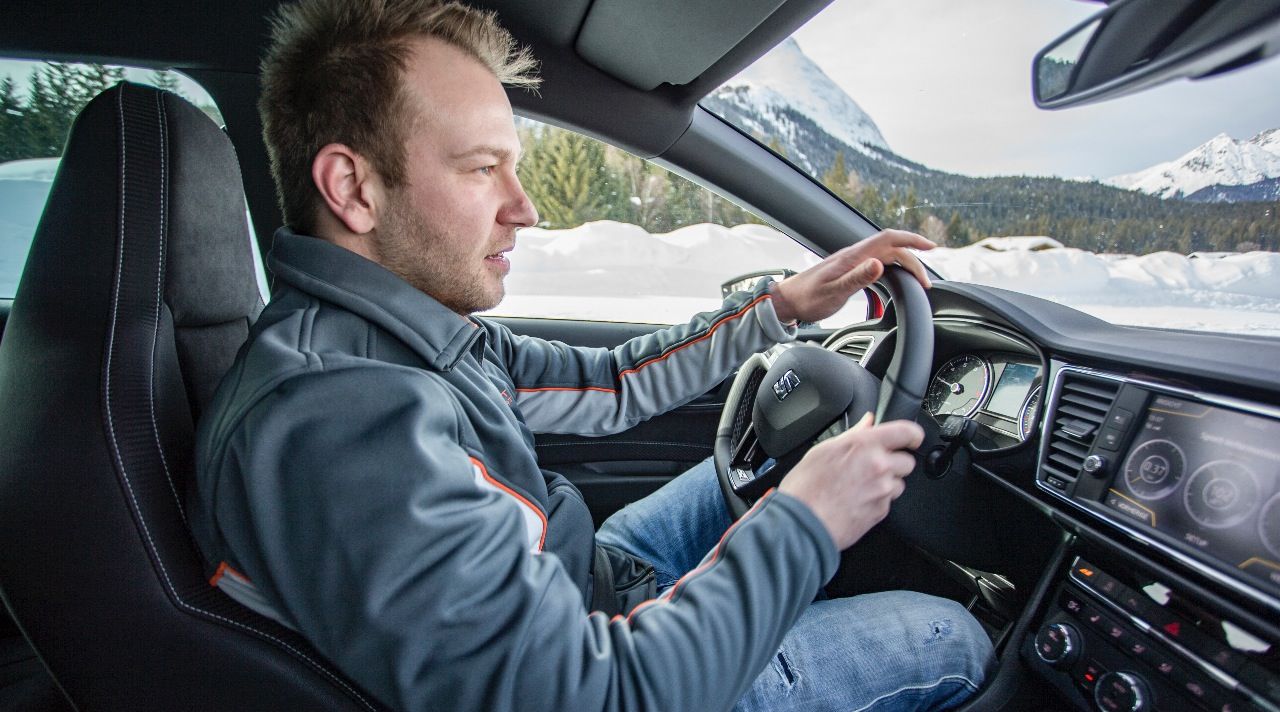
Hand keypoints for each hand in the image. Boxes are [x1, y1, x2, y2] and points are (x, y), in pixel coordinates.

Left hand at [771, 229, 934, 323]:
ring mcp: (851, 261)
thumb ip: (857, 278)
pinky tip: (895, 276)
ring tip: (918, 278)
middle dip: (914, 260)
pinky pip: (877, 263)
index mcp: (853, 256)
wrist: (787, 301)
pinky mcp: (849, 270)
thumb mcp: (833, 292)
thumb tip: (880, 264)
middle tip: (926, 282)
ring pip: (886, 255)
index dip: (912, 240)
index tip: (931, 247)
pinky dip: (892, 267)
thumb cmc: (807, 298)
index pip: (889, 239)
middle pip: (892, 248)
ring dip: (904, 263)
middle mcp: (854, 255)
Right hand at [778, 413, 922, 550]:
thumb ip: (853, 434)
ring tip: (862, 486)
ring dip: (887, 483)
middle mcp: (879, 466)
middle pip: (907, 461)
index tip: (911, 438)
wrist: (802, 523)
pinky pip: (888, 502)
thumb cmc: (806, 487)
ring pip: (899, 483)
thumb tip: (868, 423)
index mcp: (865, 445)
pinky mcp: (881, 512)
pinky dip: (878, 501)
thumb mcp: (824, 450)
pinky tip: (857, 500)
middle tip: (874, 466)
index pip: (906, 432)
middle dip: (895, 462)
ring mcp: (882, 491)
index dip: (913, 434)